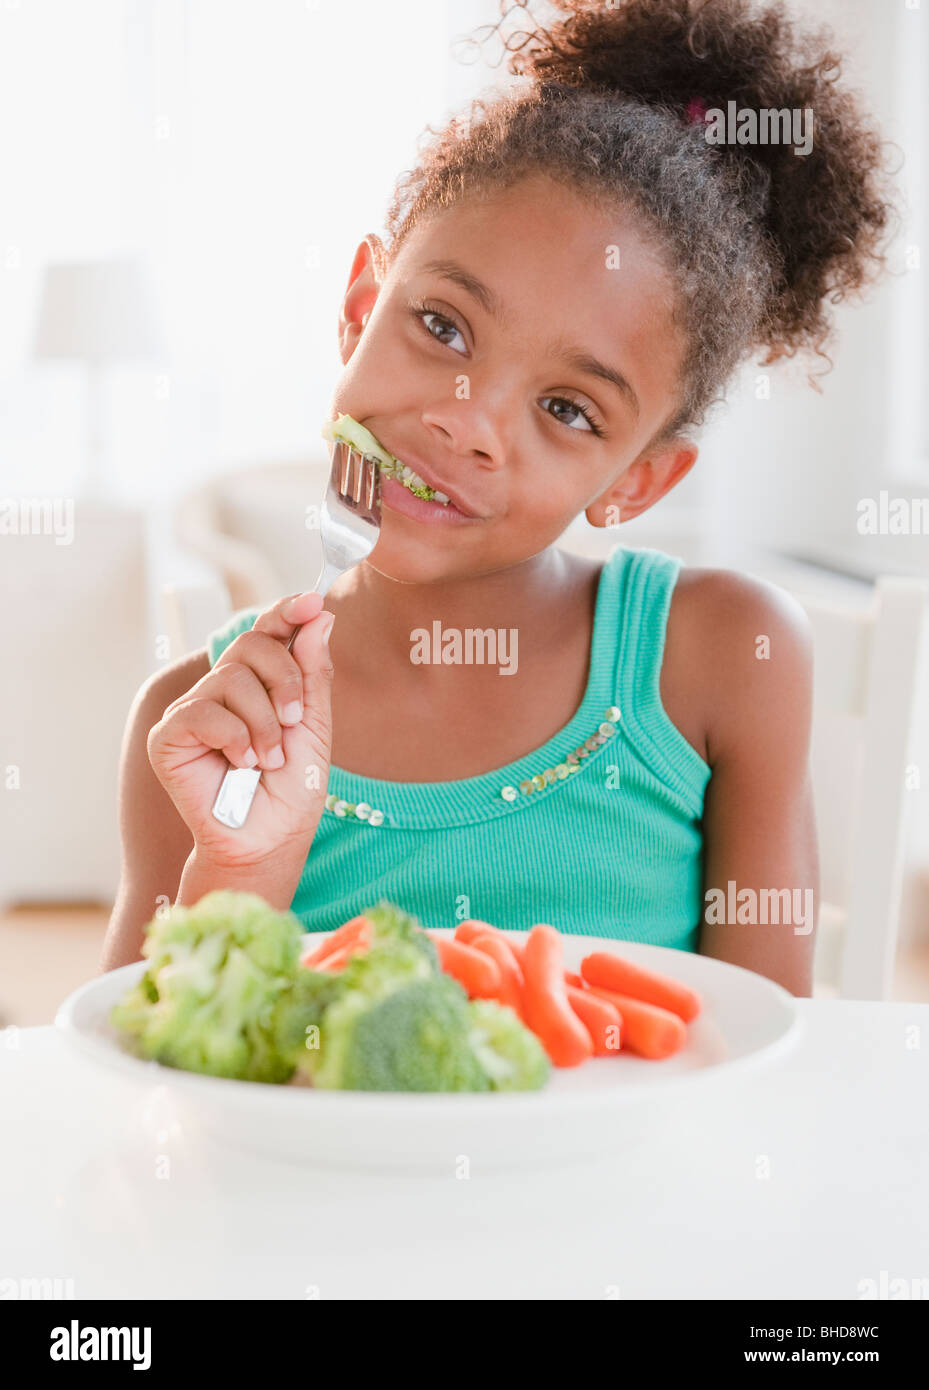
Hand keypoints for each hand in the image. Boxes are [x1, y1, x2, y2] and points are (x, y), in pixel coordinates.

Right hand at [148, 592, 333, 867]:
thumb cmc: (292, 788)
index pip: (266, 631)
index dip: (285, 611)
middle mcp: (221, 689)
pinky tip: (240, 764)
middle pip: (250, 644)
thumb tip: (318, 615)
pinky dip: (233, 737)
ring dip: (263, 722)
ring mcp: (192, 710)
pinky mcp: (168, 736)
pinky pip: (203, 710)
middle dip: (285, 680)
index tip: (311, 600)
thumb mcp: (314, 725)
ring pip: (230, 678)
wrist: (271, 838)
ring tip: (267, 758)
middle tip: (294, 721)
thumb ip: (313, 672)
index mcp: (258, 682)